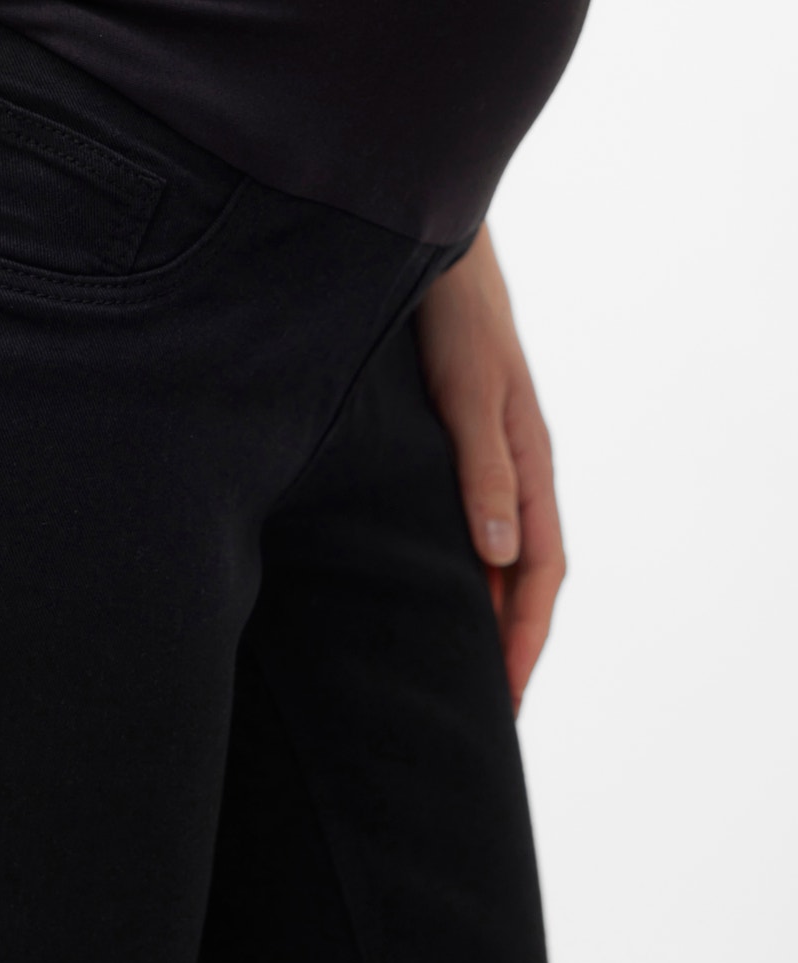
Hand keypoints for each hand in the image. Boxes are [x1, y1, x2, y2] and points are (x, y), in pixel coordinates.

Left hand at [412, 223, 567, 718]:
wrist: (428, 249)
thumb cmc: (455, 317)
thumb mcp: (469, 395)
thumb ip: (484, 471)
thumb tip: (500, 558)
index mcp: (530, 465)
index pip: (540, 575)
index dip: (524, 640)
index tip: (506, 702)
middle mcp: (513, 469)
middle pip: (521, 576)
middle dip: (508, 644)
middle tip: (484, 713)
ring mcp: (483, 458)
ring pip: (493, 552)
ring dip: (481, 611)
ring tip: (453, 667)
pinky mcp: (447, 442)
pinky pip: (461, 521)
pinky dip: (453, 565)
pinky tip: (422, 582)